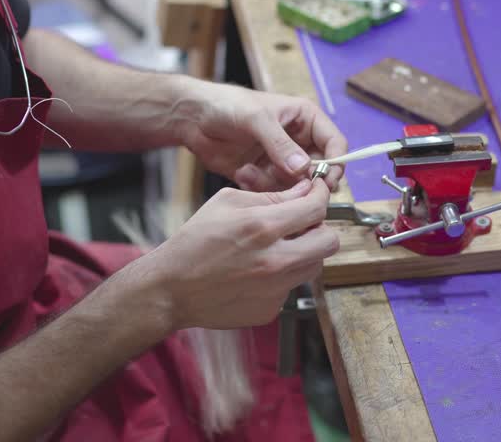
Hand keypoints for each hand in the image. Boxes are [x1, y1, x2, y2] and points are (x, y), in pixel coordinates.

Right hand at [133, 179, 337, 330]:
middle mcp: (275, 261)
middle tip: (302, 224)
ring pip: (315, 265)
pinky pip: (292, 287)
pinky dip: (282, 277)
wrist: (171, 289)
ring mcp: (275, 289)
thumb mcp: (227, 203)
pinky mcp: (271, 309)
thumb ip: (270, 197)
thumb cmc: (194, 242)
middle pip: (329, 241)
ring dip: (304, 252)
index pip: (317, 208)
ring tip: (276, 248)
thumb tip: (303, 191)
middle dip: (320, 227)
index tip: (316, 193)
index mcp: (263, 227)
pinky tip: (256, 272)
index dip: (321, 195)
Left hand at [175, 81, 346, 190]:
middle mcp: (299, 141)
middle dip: (306, 182)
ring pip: (297, 185)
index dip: (336, 163)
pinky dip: (260, 187)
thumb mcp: (256, 119)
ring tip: (250, 171)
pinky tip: (242, 173)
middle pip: (320, 169)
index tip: (326, 181)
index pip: (335, 143)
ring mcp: (282, 160)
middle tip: (291, 189)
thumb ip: (280, 144)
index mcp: (306, 119)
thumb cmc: (227, 105)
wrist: (194, 118)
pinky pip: (276, 191)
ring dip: (277, 185)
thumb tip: (304, 168)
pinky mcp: (265, 175)